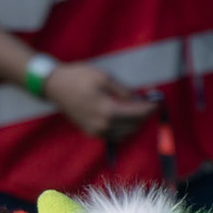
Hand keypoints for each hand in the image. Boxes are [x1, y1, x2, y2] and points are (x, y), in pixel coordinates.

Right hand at [42, 62, 156, 138]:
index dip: (150, 107)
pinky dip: (124, 129)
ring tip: (138, 109)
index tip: (158, 101)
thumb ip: (124, 91)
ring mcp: (96, 132)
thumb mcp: (104, 78)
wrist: (55, 86)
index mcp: (108, 111)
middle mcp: (103, 126)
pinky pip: (114, 135)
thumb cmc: (78, 77)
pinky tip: (125, 117)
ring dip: (135, 123)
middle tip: (149, 102)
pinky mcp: (91, 133)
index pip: (137, 114)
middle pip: (134, 125)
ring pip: (125, 133)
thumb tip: (139, 99)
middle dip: (144, 115)